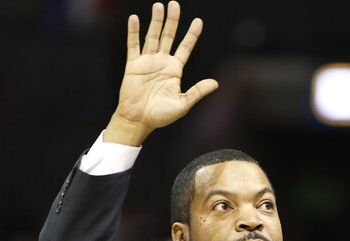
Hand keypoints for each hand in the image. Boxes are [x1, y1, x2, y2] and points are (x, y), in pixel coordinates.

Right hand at [105, 1, 218, 145]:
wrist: (139, 120)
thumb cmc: (161, 115)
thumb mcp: (183, 103)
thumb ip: (197, 92)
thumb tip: (215, 83)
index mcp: (175, 70)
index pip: (185, 48)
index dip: (192, 35)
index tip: (198, 21)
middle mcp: (162, 62)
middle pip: (168, 36)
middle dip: (172, 21)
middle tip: (175, 4)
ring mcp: (147, 62)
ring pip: (152, 36)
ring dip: (155, 21)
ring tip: (159, 6)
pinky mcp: (133, 65)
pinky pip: (133, 45)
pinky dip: (133, 32)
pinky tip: (135, 18)